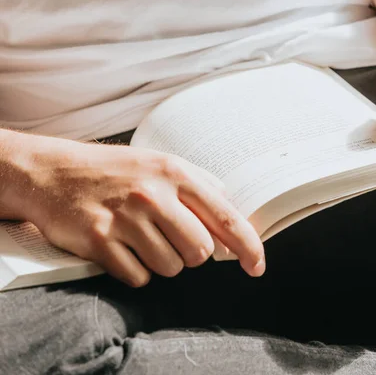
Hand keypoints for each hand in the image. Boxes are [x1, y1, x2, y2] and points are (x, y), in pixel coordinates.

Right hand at [2, 131, 264, 286]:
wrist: (54, 172)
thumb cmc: (113, 170)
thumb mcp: (158, 162)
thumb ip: (198, 185)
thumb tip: (233, 216)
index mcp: (173, 171)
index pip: (224, 215)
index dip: (247, 246)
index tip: (256, 266)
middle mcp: (152, 193)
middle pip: (200, 250)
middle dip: (191, 253)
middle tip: (171, 238)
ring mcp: (124, 217)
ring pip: (170, 267)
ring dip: (161, 260)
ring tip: (140, 237)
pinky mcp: (99, 240)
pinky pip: (138, 277)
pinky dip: (135, 269)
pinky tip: (121, 247)